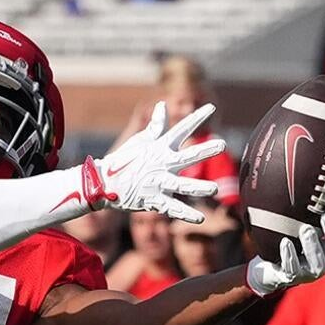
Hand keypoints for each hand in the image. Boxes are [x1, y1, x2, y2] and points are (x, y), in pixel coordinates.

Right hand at [83, 102, 225, 222]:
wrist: (104, 183)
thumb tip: (163, 105)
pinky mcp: (153, 199)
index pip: (181, 129)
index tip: (211, 108)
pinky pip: (172, 208)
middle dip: (204, 151)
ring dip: (198, 187)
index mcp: (160, 147)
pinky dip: (186, 214)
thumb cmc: (124, 160)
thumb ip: (156, 126)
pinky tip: (200, 218)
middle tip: (221, 144)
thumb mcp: (140, 140)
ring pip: (182, 185)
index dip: (196, 118)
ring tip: (213, 189)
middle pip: (187, 156)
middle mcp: (162, 164)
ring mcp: (158, 182)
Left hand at [246, 208, 324, 296]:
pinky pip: (293, 269)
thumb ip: (306, 215)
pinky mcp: (292, 278)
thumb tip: (312, 186)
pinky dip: (290, 255)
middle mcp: (323, 262)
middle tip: (324, 216)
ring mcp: (308, 273)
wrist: (266, 268)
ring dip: (313, 245)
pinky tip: (285, 243)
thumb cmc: (284, 244)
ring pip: (318, 263)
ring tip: (305, 229)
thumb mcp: (295, 228)